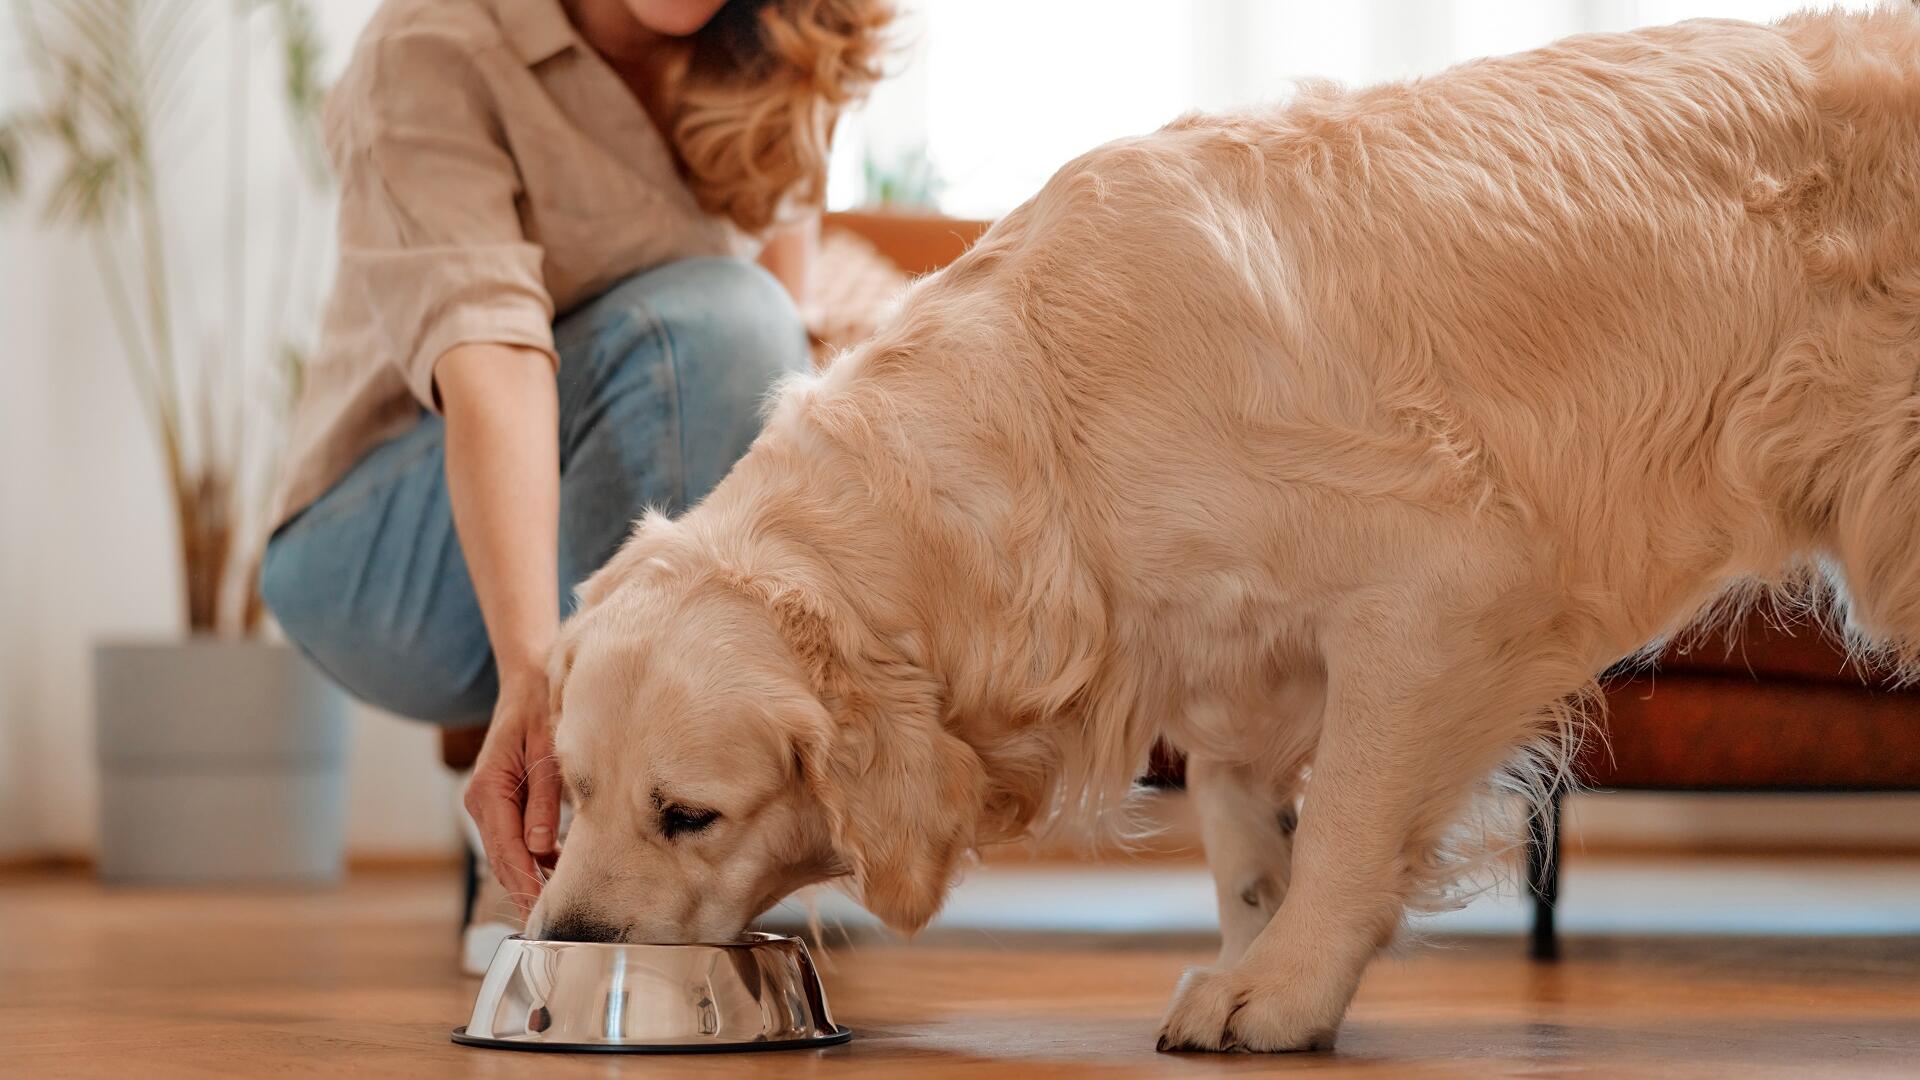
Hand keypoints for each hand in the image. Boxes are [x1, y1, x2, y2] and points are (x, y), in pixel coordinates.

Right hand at [462, 670, 562, 915]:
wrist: (529, 679)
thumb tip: (540, 848)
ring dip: (530, 876)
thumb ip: (545, 800)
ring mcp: (487, 803)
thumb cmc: (542, 709)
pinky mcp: (501, 803)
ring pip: (507, 852)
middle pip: (503, 858)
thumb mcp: (547, 751)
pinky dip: (533, 857)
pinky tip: (558, 869)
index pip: (506, 849)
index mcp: (488, 787)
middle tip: (551, 923)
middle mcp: (481, 799)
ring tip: (558, 904)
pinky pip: (513, 839)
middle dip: (525, 890)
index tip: (542, 910)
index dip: (525, 882)